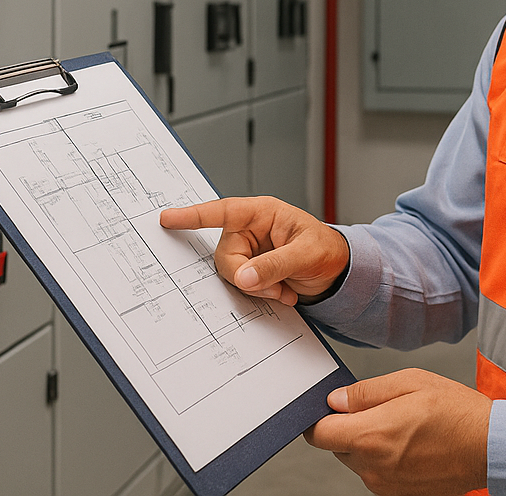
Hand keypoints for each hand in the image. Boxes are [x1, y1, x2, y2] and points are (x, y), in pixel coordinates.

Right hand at [158, 197, 348, 305]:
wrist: (338, 272)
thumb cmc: (327, 250)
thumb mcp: (306, 255)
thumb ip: (275, 264)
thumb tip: (244, 277)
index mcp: (263, 213)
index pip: (223, 211)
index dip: (193, 215)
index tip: (168, 218)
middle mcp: (251, 230)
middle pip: (225, 255)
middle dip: (247, 276)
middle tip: (275, 287)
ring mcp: (250, 251)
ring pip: (232, 274)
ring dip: (257, 288)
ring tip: (284, 289)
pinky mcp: (251, 270)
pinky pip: (241, 285)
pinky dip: (261, 294)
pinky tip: (282, 292)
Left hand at [304, 369, 490, 495]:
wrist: (490, 447)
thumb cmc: (456, 412)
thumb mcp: (410, 382)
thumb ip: (366, 392)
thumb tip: (337, 400)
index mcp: (371, 435)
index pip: (319, 433)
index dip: (321, 418)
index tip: (333, 409)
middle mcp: (373, 467)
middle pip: (338, 447)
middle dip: (351, 428)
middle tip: (382, 412)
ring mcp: (386, 485)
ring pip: (359, 461)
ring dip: (370, 445)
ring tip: (404, 428)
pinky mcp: (400, 495)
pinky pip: (379, 475)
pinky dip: (387, 460)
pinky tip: (413, 445)